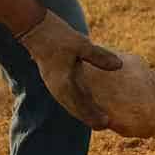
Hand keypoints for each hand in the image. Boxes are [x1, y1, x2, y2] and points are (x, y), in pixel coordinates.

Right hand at [17, 10, 123, 129]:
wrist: (36, 29)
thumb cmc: (58, 36)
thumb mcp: (81, 44)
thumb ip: (99, 56)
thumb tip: (119, 65)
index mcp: (63, 84)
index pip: (80, 106)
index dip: (93, 116)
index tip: (106, 124)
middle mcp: (58, 89)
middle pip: (76, 110)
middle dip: (90, 118)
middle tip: (107, 125)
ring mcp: (55, 85)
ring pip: (71, 104)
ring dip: (84, 112)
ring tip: (100, 119)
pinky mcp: (56, 79)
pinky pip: (69, 96)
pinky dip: (80, 102)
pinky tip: (89, 102)